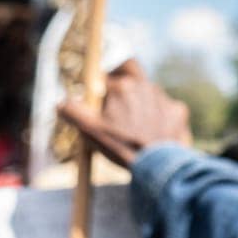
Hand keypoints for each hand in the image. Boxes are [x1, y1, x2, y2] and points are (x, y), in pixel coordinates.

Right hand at [57, 59, 191, 168]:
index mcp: (121, 86)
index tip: (99, 105)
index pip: (105, 78)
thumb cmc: (122, 146)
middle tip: (117, 102)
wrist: (159, 166)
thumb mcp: (90, 131)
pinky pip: (166, 108)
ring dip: (139, 102)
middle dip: (121, 82)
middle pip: (129, 72)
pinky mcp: (178, 111)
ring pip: (147, 91)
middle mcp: (144, 85)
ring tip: (134, 126)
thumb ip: (73, 111)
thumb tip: (60, 102)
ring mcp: (163, 97)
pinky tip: (154, 132)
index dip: (99, 90)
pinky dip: (159, 117)